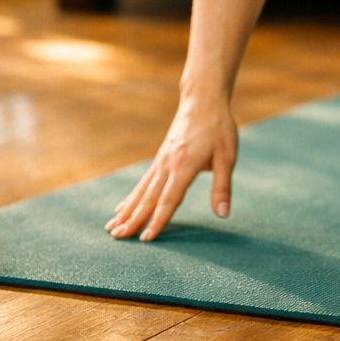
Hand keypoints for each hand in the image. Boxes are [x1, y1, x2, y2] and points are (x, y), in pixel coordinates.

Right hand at [105, 96, 237, 241]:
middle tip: (117, 238)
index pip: (168, 200)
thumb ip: (222, 187)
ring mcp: (161, 161)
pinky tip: (122, 207)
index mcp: (184, 166)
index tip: (145, 239)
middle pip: (148, 198)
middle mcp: (167, 165)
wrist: (202, 101)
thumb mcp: (227, 156)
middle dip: (133, 220)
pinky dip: (132, 197)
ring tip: (112, 227)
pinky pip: (143, 182)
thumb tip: (222, 215)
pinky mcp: (160, 158)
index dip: (158, 221)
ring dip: (127, 211)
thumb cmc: (218, 128)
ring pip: (141, 191)